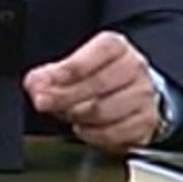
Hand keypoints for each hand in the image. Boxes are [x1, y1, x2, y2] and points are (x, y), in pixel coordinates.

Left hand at [22, 31, 158, 151]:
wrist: (135, 91)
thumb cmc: (102, 75)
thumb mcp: (77, 65)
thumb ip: (52, 73)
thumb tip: (36, 83)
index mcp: (116, 47)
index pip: (91, 56)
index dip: (65, 71)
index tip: (42, 83)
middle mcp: (134, 67)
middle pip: (97, 85)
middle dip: (64, 96)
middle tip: (42, 102)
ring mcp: (143, 95)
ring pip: (104, 111)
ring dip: (77, 116)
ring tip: (64, 114)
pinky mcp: (146, 122)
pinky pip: (113, 133)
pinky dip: (92, 134)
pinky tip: (82, 127)